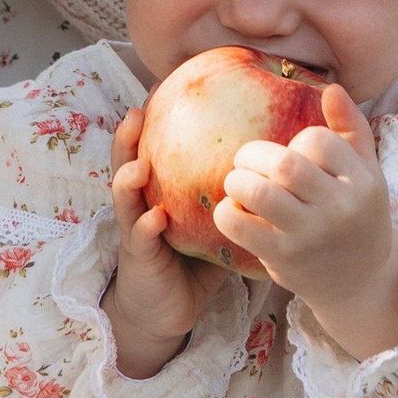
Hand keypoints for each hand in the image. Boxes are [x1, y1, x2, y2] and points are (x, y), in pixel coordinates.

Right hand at [106, 110, 218, 379]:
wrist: (164, 310)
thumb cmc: (192, 265)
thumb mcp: (212, 225)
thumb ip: (229, 197)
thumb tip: (273, 168)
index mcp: (157, 193)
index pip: (153, 150)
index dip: (154, 121)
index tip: (160, 87)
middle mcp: (140, 205)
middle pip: (127, 163)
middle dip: (127, 138)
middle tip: (136, 112)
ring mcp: (135, 230)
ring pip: (125, 198)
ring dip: (128, 179)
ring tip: (138, 165)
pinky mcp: (139, 258)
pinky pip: (141, 239)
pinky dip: (147, 227)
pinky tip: (155, 219)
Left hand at [216, 86, 397, 360]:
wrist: (361, 281)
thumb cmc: (358, 216)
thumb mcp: (367, 173)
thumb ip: (351, 129)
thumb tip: (332, 87)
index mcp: (362, 181)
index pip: (318, 141)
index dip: (298, 143)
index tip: (293, 155)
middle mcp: (340, 207)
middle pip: (285, 164)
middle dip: (253, 155)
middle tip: (245, 162)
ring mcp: (311, 234)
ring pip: (261, 193)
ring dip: (238, 181)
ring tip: (237, 183)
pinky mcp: (284, 257)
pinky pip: (241, 225)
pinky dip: (227, 212)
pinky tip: (232, 210)